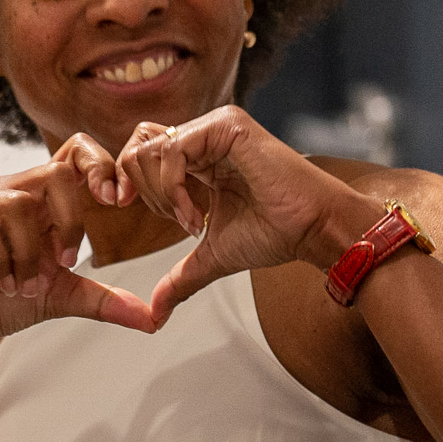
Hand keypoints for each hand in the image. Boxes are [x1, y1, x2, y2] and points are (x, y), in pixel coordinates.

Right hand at [0, 156, 154, 342]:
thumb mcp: (58, 298)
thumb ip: (102, 300)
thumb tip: (153, 319)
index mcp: (38, 200)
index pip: (73, 155)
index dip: (100, 166)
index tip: (119, 200)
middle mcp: (6, 190)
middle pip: (53, 173)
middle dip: (71, 220)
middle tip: (68, 263)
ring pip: (18, 206)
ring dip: (30, 254)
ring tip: (27, 287)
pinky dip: (1, 260)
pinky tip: (6, 285)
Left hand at [115, 105, 376, 324]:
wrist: (313, 229)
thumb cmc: (276, 233)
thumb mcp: (213, 255)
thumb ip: (180, 277)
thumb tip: (154, 315)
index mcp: (201, 154)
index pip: (143, 150)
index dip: (129, 179)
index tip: (129, 209)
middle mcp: (206, 133)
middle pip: (139, 143)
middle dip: (140, 188)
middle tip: (175, 221)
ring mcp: (216, 126)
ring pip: (152, 148)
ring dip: (162, 195)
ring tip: (192, 223)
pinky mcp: (227, 126)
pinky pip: (173, 151)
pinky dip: (174, 189)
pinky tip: (198, 217)